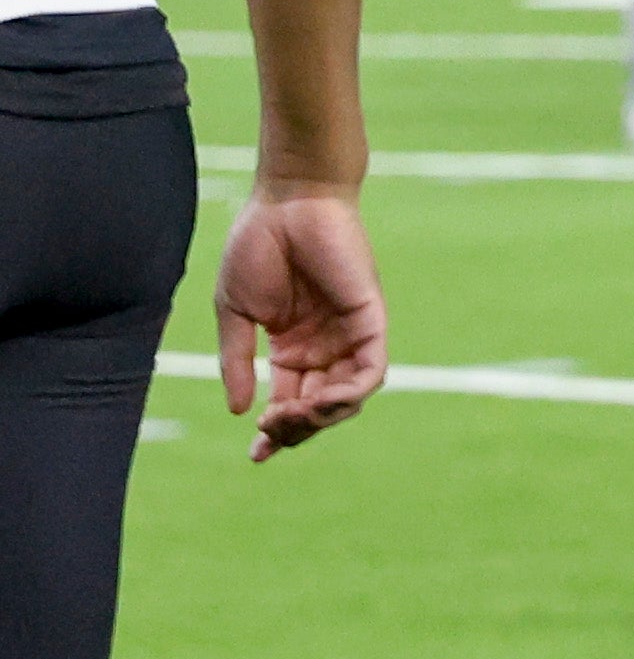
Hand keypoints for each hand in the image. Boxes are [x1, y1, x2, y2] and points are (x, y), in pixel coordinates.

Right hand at [214, 184, 386, 460]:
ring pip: (348, 397)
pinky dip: (349, 394)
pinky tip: (317, 402)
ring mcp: (349, 333)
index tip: (254, 458)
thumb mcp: (237, 313)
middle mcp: (325, 345)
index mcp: (292, 346)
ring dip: (319, 418)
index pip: (289, 402)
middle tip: (267, 433)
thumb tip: (239, 411)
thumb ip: (238, 361)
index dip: (275, 434)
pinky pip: (372, 370)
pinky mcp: (370, 319)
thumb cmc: (258, 246)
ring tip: (285, 418)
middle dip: (294, 430)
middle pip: (319, 407)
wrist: (287, 201)